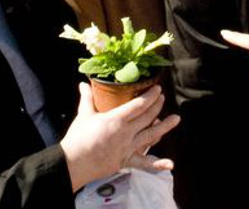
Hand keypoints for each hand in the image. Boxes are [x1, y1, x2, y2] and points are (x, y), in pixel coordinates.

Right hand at [60, 83, 179, 190]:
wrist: (72, 163)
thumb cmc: (77, 139)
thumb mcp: (83, 115)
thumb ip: (87, 98)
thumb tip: (83, 84)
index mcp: (116, 120)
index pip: (139, 105)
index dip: (151, 96)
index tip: (158, 89)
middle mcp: (125, 133)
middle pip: (147, 117)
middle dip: (157, 106)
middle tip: (162, 98)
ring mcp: (128, 148)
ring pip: (151, 136)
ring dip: (165, 126)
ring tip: (176, 118)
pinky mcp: (126, 161)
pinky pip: (144, 163)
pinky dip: (157, 164)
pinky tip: (170, 164)